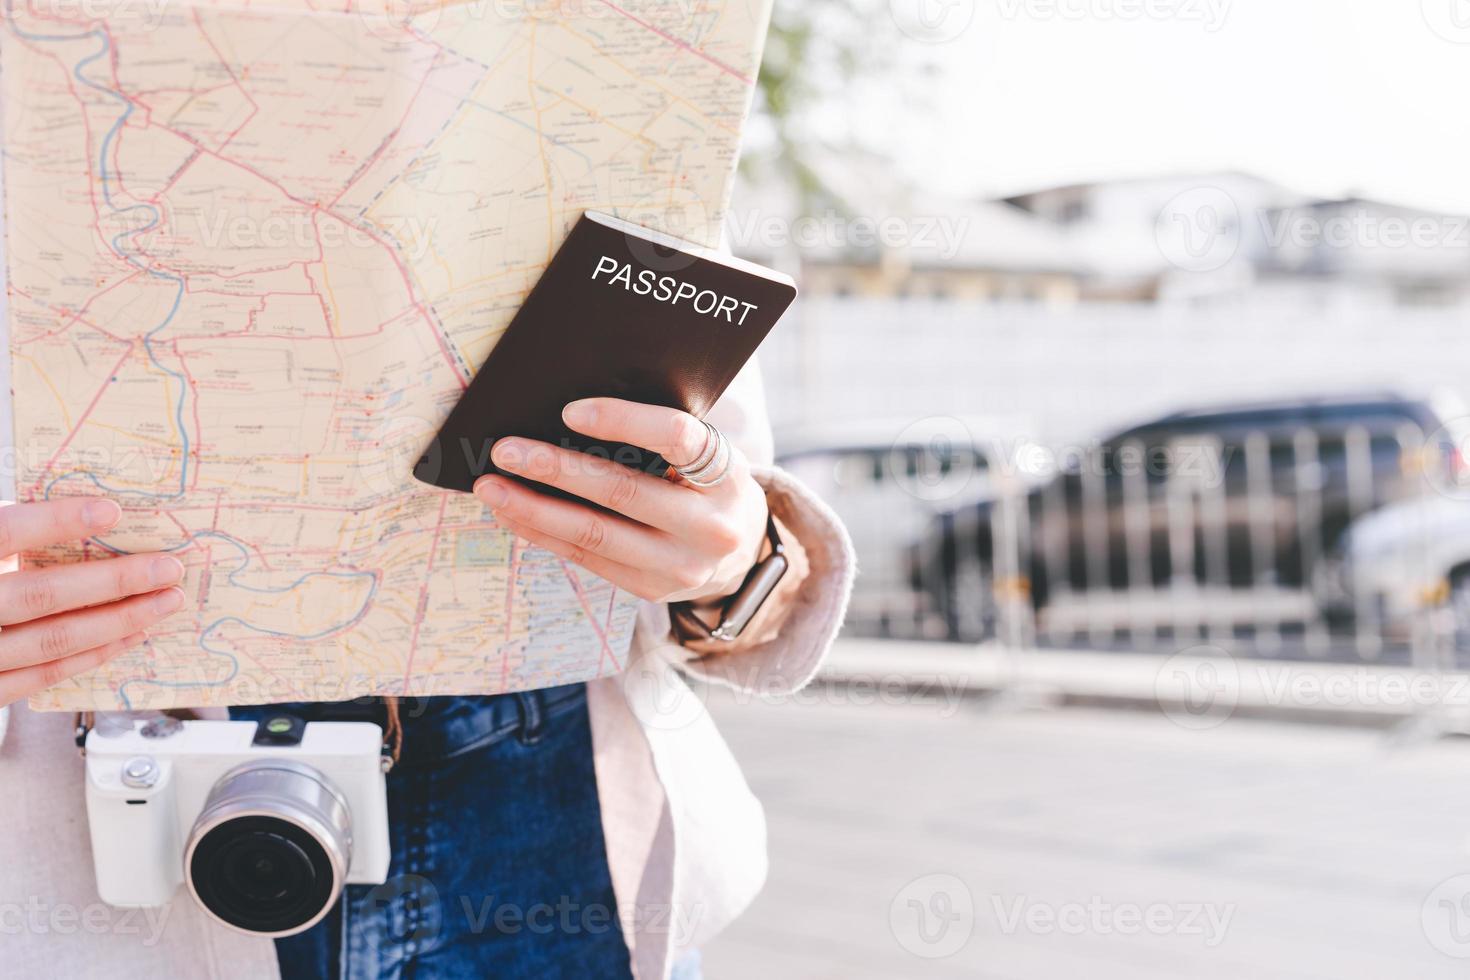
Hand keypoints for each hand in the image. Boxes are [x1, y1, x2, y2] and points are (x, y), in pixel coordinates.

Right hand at [0, 498, 186, 705]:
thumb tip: (75, 513)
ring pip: (52, 640)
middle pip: (41, 594)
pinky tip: (130, 636)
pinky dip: (92, 655)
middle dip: (114, 581)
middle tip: (168, 566)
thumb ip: (6, 536)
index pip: (0, 535)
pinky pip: (43, 675)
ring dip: (118, 620)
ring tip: (165, 600)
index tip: (111, 510)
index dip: (54, 522)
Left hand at [472, 398, 767, 603]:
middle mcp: (709, 526)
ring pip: (595, 534)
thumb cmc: (707, 485)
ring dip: (535, 508)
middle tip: (506, 450)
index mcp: (727, 475)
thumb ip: (660, 436)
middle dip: (556, 469)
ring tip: (493, 487)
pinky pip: (587, 559)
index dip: (623, 421)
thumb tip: (568, 415)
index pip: (676, 438)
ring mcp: (680, 565)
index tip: (569, 411)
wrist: (740, 553)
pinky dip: (544, 534)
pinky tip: (514, 514)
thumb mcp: (707, 455)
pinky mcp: (651, 588)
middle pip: (623, 492)